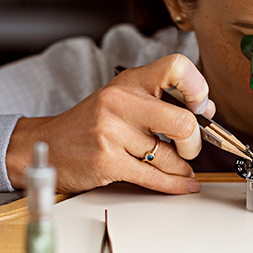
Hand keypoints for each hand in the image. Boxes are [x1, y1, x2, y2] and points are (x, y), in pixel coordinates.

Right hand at [6, 54, 214, 194]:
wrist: (47, 145)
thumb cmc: (90, 124)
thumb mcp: (123, 100)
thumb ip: (160, 101)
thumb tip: (205, 111)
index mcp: (130, 81)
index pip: (177, 67)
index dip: (198, 88)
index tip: (200, 107)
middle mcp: (121, 101)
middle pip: (182, 122)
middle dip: (195, 143)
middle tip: (190, 148)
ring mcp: (112, 131)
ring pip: (169, 157)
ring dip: (181, 169)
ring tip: (180, 168)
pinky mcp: (107, 160)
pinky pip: (153, 177)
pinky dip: (174, 185)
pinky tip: (182, 184)